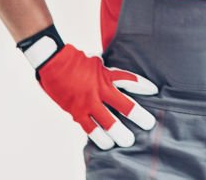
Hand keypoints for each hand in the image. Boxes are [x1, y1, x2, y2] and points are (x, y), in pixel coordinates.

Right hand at [38, 45, 158, 149]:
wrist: (52, 61)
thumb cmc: (73, 59)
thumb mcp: (95, 61)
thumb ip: (107, 71)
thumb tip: (119, 76)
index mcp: (105, 75)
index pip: (129, 80)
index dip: (143, 85)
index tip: (154, 90)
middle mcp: (99, 90)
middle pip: (124, 106)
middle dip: (138, 117)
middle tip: (148, 124)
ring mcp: (88, 102)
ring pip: (108, 123)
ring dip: (119, 133)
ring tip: (128, 141)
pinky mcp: (76, 112)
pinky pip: (90, 129)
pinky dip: (99, 138)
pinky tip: (106, 145)